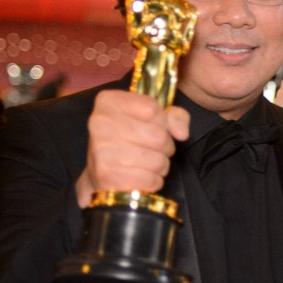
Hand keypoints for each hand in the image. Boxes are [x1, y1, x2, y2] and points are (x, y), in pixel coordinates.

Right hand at [74, 89, 190, 203]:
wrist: (102, 170)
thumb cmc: (129, 138)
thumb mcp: (152, 118)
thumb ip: (174, 117)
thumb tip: (181, 133)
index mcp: (108, 101)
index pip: (153, 109)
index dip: (162, 122)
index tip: (154, 127)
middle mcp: (100, 123)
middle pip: (158, 136)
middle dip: (166, 146)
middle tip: (156, 149)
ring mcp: (101, 150)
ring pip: (157, 160)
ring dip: (161, 165)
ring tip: (150, 163)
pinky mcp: (107, 176)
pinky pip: (149, 179)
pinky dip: (153, 181)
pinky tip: (143, 176)